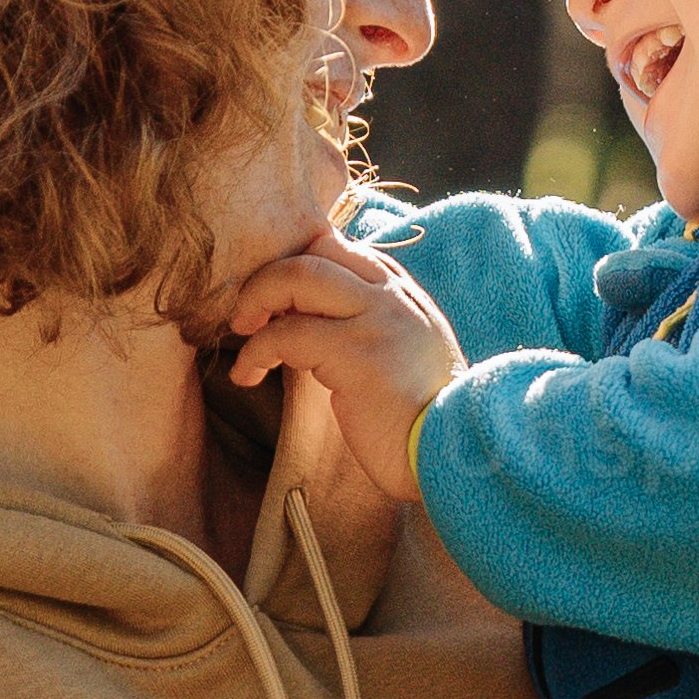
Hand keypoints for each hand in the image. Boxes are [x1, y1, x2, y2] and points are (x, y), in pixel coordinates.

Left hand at [215, 230, 465, 507]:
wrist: (456, 451)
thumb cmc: (425, 415)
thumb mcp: (406, 352)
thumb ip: (373, 323)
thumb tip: (309, 316)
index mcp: (403, 292)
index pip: (339, 247)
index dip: (298, 264)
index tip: (275, 300)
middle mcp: (391, 295)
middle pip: (313, 250)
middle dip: (268, 276)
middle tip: (246, 314)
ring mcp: (375, 319)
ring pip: (296, 277)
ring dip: (255, 301)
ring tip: (242, 335)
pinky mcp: (355, 354)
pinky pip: (286, 335)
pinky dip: (255, 353)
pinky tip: (247, 376)